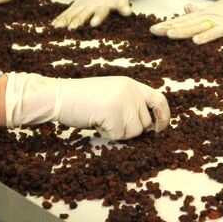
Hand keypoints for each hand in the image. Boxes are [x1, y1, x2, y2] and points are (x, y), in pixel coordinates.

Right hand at [2, 71, 169, 139]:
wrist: (59, 96)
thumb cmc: (82, 99)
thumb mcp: (112, 94)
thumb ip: (130, 105)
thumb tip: (149, 127)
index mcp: (132, 84)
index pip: (159, 99)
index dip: (163, 116)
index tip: (160, 129)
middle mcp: (131, 91)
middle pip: (144, 123)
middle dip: (129, 129)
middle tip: (108, 119)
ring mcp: (123, 101)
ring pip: (133, 132)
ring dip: (117, 133)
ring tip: (100, 118)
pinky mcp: (113, 113)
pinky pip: (118, 136)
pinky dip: (106, 135)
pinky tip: (95, 121)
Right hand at [52, 0, 130, 29]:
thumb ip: (123, 6)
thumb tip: (128, 12)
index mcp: (102, 4)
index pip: (101, 11)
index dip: (97, 16)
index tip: (94, 23)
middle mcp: (90, 5)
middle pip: (83, 13)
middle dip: (78, 20)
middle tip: (72, 28)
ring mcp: (81, 5)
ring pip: (72, 13)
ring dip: (66, 20)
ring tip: (59, 28)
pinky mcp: (75, 6)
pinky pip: (67, 13)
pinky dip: (60, 18)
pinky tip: (54, 25)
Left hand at [150, 0, 222, 43]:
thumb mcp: (213, 10)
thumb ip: (198, 11)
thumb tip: (185, 7)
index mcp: (202, 15)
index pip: (182, 20)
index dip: (167, 24)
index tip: (153, 29)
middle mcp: (206, 17)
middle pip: (184, 23)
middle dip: (169, 27)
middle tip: (153, 31)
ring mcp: (216, 22)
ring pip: (196, 27)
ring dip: (182, 31)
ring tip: (168, 34)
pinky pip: (214, 32)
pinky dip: (205, 36)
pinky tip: (195, 41)